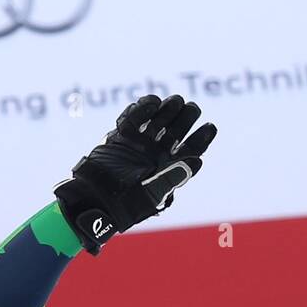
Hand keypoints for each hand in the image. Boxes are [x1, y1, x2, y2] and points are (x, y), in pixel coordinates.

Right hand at [54, 94, 216, 253]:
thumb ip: (172, 177)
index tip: (211, 126)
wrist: (94, 199)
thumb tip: (196, 161)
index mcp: (169, 169)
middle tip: (191, 108)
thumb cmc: (126, 204)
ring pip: (160, 120)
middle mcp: (157, 154)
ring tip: (174, 103)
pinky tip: (153, 103)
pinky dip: (144, 108)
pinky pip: (136, 117)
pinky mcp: (122, 136)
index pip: (191, 150)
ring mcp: (140, 143)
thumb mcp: (152, 193)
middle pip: (178, 130)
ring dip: (169, 109)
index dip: (202, 138)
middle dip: (186, 117)